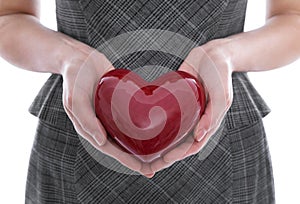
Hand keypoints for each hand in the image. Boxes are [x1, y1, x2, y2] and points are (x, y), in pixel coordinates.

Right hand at [61, 49, 153, 175]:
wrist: (79, 58)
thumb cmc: (74, 77)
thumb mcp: (76, 97)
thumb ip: (85, 119)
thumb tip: (101, 142)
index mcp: (90, 128)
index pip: (111, 150)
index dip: (129, 162)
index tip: (146, 170)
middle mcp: (102, 124)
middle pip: (122, 146)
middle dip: (140, 157)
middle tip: (161, 163)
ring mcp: (110, 115)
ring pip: (128, 134)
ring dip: (143, 144)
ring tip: (163, 150)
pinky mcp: (118, 104)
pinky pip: (131, 118)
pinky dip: (142, 126)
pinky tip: (157, 127)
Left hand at [150, 40, 233, 172]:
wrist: (213, 53)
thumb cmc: (221, 74)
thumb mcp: (222, 95)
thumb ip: (214, 115)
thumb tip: (200, 136)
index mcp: (208, 122)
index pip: (193, 145)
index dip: (180, 155)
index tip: (164, 160)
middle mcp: (196, 119)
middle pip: (181, 142)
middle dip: (168, 154)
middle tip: (150, 162)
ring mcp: (186, 110)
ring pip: (173, 131)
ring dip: (161, 143)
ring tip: (146, 150)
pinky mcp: (177, 99)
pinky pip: (167, 114)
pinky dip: (158, 123)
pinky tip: (145, 127)